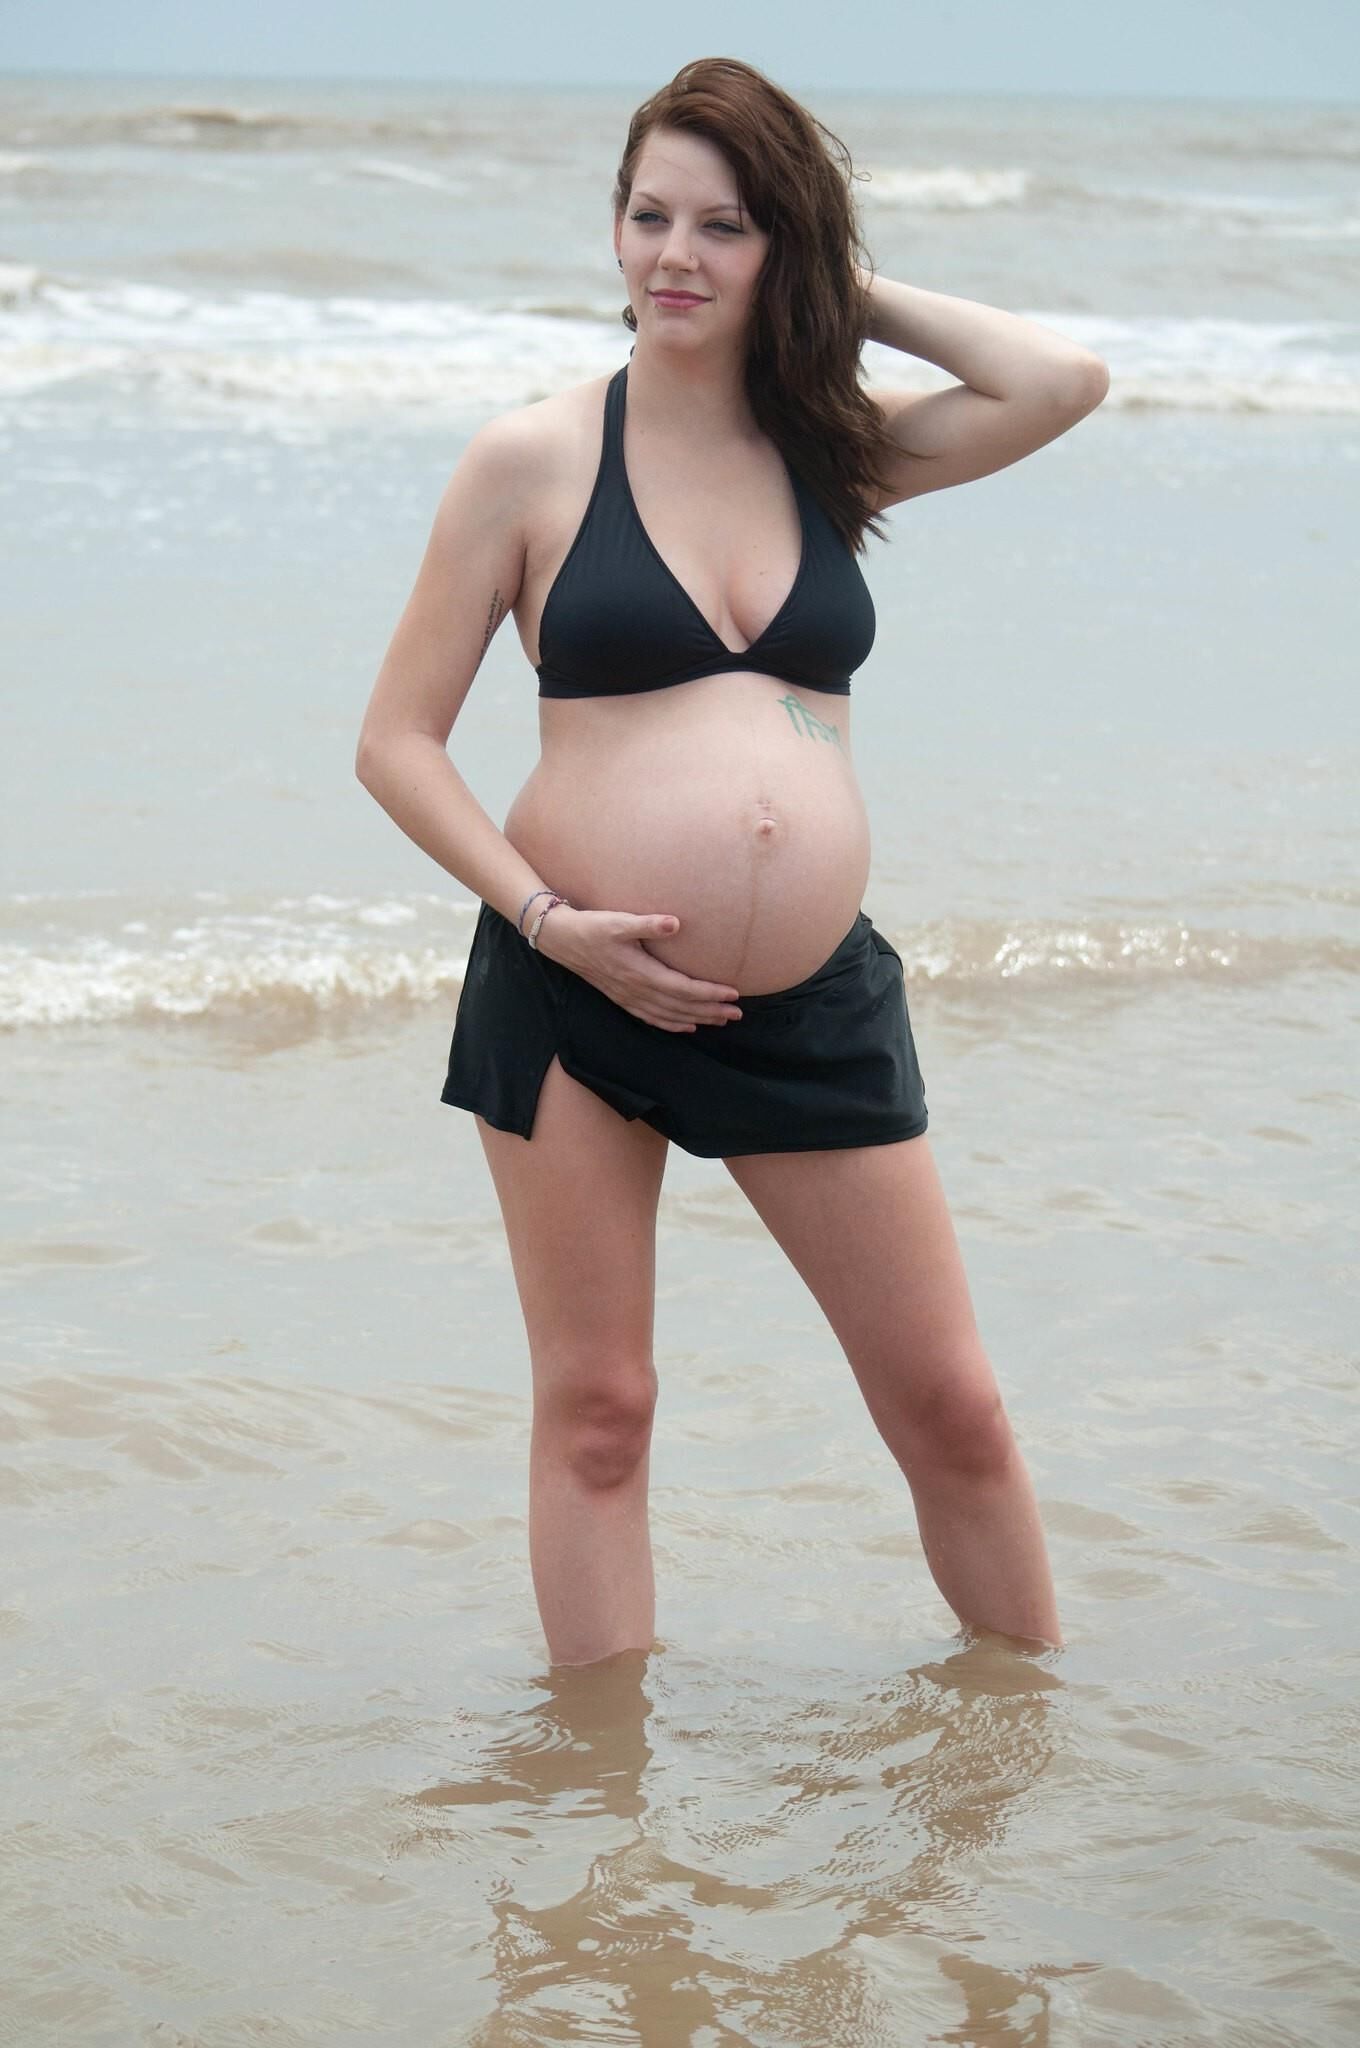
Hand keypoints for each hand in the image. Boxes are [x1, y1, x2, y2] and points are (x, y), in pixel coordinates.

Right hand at [535, 907, 742, 1032]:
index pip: (683, 988)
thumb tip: (675, 923)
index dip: (709, 994)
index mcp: (641, 973)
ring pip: (670, 1016)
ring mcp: (629, 998)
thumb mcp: (619, 921)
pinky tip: (687, 1027)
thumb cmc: (593, 927)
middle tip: (738, 1014)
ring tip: (721, 1021)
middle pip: (682, 1007)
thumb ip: (647, 924)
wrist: (562, 940)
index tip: (733, 994)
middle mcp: (637, 991)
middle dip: (711, 1011)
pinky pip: (652, 1018)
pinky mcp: (622, 999)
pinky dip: (673, 1025)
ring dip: (697, 1020)